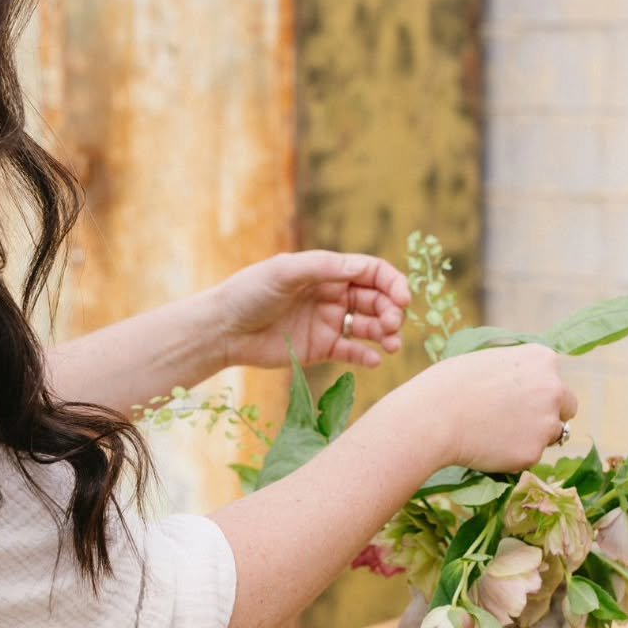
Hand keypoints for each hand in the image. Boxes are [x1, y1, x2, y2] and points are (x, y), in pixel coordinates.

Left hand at [214, 251, 410, 369]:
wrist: (224, 329)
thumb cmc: (249, 293)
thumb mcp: (285, 272)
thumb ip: (325, 267)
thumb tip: (363, 268)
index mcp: (327, 271)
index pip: (372, 272)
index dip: (392, 283)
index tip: (403, 298)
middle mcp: (333, 295)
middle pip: (377, 300)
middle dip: (392, 310)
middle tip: (393, 324)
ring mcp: (328, 322)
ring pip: (369, 327)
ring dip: (386, 334)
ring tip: (391, 344)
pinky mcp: (321, 349)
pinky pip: (352, 352)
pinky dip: (366, 356)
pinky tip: (373, 360)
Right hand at [419, 345, 577, 473]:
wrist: (432, 418)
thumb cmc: (448, 385)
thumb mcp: (487, 362)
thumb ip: (513, 372)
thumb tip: (519, 387)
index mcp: (541, 359)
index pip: (554, 378)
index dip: (536, 391)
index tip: (518, 399)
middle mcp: (553, 388)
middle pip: (567, 407)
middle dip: (548, 415)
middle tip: (516, 423)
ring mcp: (547, 422)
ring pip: (550, 435)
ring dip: (531, 437)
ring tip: (493, 435)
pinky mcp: (534, 453)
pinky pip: (528, 457)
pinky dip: (513, 457)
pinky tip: (486, 448)